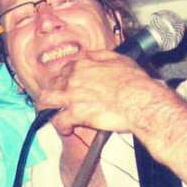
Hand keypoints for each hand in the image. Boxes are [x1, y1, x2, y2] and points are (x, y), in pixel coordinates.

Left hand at [36, 50, 164, 135]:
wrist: (140, 101)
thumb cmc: (135, 83)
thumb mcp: (119, 59)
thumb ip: (100, 57)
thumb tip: (92, 57)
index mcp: (83, 64)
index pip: (63, 70)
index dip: (63, 80)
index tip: (67, 87)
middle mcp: (74, 78)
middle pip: (51, 85)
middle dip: (54, 94)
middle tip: (59, 103)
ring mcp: (72, 95)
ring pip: (46, 101)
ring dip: (48, 109)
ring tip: (52, 115)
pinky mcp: (75, 113)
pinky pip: (58, 121)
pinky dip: (61, 127)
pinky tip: (67, 130)